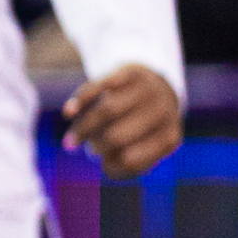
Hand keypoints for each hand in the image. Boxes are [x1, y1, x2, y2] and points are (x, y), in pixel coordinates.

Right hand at [61, 63, 182, 175]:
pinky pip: (101, 86)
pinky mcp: (132, 71)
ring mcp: (149, 90)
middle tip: (91, 149)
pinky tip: (68, 113)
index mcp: (168, 137)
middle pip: (116, 136)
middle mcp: (163, 112)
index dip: (109, 164)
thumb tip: (105, 164)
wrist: (157, 89)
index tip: (103, 162)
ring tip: (73, 140)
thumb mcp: (140, 151)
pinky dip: (81, 100)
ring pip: (107, 111)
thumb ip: (123, 165)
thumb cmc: (143, 129)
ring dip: (84, 127)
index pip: (130, 160)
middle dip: (95, 146)